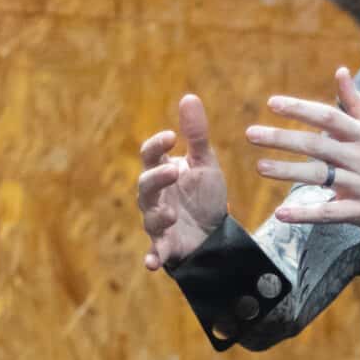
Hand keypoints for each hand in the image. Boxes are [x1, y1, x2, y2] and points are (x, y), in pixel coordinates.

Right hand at [137, 94, 229, 269]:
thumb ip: (196, 134)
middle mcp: (154, 196)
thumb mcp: (205, 163)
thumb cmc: (204, 193)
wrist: (214, 231)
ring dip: (158, 215)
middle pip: (145, 185)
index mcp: (162, 171)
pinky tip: (151, 264)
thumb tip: (189, 96)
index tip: (172, 136)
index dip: (157, 146)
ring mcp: (157, 221)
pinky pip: (155, 252)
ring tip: (171, 213)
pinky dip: (152, 257)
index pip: (151, 155)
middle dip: (157, 179)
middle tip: (173, 172)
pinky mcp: (165, 246)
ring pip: (149, 216)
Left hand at [246, 68, 359, 239]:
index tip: (272, 103)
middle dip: (283, 139)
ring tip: (260, 167)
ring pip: (319, 177)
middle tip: (251, 134)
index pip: (328, 117)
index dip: (300, 109)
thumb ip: (357, 102)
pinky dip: (306, 214)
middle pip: (317, 146)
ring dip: (288, 172)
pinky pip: (329, 213)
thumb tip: (339, 72)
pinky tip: (282, 213)